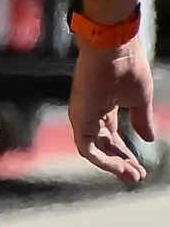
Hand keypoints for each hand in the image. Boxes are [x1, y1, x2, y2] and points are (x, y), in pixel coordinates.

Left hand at [71, 29, 156, 183]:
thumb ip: (142, 120)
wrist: (115, 50)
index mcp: (104, 108)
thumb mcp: (140, 100)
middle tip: (137, 176)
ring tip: (132, 175)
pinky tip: (119, 167)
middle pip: (104, 146)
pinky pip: (87, 147)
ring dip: (114, 165)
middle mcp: (90, 114)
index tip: (140, 167)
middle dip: (121, 162)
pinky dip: (102, 159)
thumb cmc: (128, 67)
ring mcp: (82, 117)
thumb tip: (149, 139)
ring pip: (94, 150)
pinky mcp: (78, 118)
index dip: (126, 153)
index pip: (112, 137)